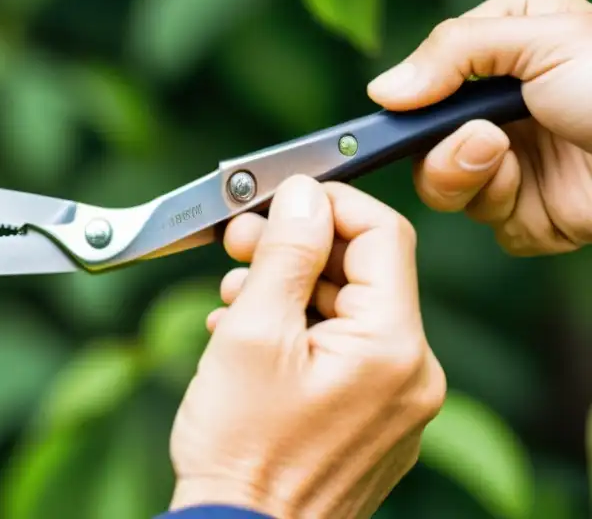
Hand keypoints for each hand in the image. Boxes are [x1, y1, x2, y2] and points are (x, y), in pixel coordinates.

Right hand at [169, 176, 445, 518]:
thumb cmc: (241, 449)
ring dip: (291, 290)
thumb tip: (304, 195)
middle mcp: (411, 376)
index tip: (281, 200)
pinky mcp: (374, 422)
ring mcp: (396, 403)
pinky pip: (346, 351)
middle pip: (364, 272)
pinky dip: (300, 330)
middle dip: (298, 249)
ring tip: (233, 298)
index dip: (330, 204)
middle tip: (239, 243)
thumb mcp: (254, 333)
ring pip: (349, 311)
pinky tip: (249, 335)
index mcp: (393, 348)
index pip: (384, 235)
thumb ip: (286, 254)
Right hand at [366, 0, 591, 255]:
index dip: (407, 97)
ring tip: (502, 155)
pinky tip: (533, 190)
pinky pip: (486, 220)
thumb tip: (383, 91)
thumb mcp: (543, 34)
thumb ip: (452, 50)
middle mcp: (503, 106)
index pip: (425, 75)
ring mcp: (516, 160)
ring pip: (442, 184)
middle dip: (437, 145)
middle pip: (420, 137)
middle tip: (477, 137)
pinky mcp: (533, 212)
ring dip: (463, 174)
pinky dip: (503, 208)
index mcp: (504, 48)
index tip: (397, 109)